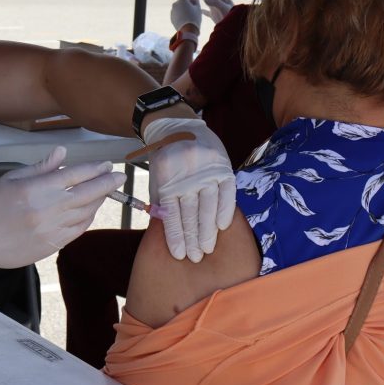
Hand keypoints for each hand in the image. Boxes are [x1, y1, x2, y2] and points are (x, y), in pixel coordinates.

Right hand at [0, 146, 125, 268]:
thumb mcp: (14, 178)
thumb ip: (42, 166)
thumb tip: (62, 153)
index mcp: (39, 188)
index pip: (75, 175)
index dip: (94, 169)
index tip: (106, 165)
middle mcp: (49, 208)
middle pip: (88, 193)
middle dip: (107, 183)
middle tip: (119, 176)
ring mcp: (54, 228)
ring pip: (87, 211)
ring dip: (100, 199)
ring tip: (106, 190)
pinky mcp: (55, 243)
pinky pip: (80, 228)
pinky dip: (89, 217)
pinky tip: (92, 209)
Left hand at [145, 117, 235, 261]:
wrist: (178, 127)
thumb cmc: (165, 159)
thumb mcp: (157, 179)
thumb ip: (162, 204)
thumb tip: (170, 234)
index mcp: (166, 179)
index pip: (171, 214)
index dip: (176, 236)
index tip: (179, 255)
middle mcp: (186, 175)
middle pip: (191, 213)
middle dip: (193, 238)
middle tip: (196, 258)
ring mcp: (205, 170)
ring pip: (208, 205)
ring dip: (208, 230)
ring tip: (208, 248)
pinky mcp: (222, 166)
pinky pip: (226, 192)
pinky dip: (224, 210)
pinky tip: (222, 226)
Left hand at [170, 0, 201, 31]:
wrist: (187, 30)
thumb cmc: (194, 18)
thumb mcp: (198, 8)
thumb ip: (197, 2)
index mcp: (182, 0)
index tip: (195, 2)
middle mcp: (175, 4)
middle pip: (181, 1)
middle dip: (187, 3)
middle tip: (193, 8)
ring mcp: (172, 11)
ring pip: (178, 8)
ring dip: (183, 9)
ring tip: (189, 15)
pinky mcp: (171, 18)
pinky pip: (176, 14)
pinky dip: (180, 14)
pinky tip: (185, 19)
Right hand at [200, 0, 233, 23]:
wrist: (232, 27)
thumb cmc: (230, 16)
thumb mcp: (223, 7)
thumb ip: (215, 2)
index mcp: (225, 1)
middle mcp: (221, 5)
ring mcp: (218, 11)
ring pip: (210, 4)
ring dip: (205, 0)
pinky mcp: (215, 17)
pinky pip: (208, 13)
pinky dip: (204, 11)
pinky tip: (201, 10)